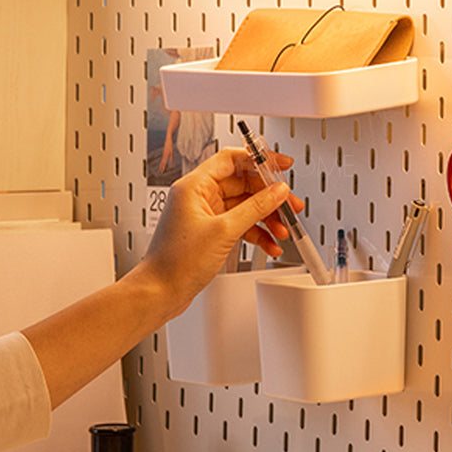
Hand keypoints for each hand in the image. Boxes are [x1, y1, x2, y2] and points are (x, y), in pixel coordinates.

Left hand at [134, 147, 303, 315]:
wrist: (160, 292)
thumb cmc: (175, 262)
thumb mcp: (223, 231)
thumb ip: (255, 208)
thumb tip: (276, 192)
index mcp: (194, 186)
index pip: (232, 160)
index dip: (259, 159)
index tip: (281, 165)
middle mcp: (199, 197)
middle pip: (243, 184)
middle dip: (269, 197)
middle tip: (290, 205)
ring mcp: (205, 215)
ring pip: (244, 207)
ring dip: (266, 218)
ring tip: (283, 230)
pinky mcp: (210, 233)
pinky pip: (240, 225)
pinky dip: (256, 233)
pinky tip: (269, 244)